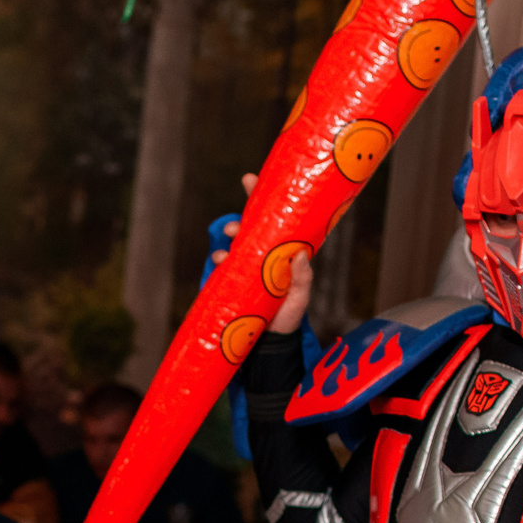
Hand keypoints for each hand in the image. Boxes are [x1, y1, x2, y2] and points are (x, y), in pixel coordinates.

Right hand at [212, 173, 312, 336]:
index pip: (273, 218)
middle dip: (239, 220)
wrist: (271, 343)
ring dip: (229, 241)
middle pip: (249, 227)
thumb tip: (299, 255)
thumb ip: (303, 278)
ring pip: (235, 244)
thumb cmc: (289, 316)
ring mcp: (246, 266)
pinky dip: (220, 260)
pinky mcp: (233, 280)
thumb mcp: (300, 298)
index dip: (260, 197)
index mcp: (281, 250)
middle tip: (236, 227)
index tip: (249, 179)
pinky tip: (219, 261)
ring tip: (227, 248)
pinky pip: (224, 265)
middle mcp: (262, 253)